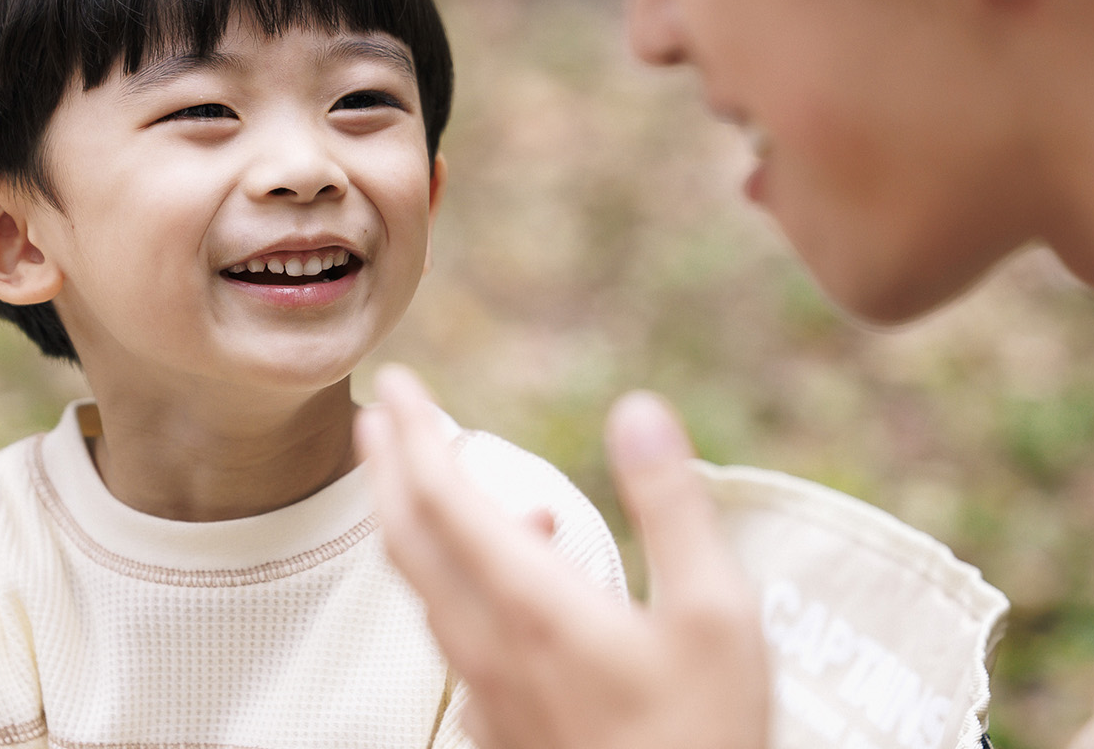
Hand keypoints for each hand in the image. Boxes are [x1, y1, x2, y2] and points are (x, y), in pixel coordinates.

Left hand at [357, 364, 770, 748]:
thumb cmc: (706, 737)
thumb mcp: (716, 615)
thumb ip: (673, 505)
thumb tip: (638, 408)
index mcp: (533, 607)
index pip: (443, 497)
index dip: (415, 432)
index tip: (397, 380)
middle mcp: (489, 648)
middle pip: (409, 541)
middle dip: (388, 468)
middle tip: (377, 415)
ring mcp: (487, 697)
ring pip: (428, 592)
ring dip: (424, 523)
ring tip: (457, 479)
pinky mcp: (500, 731)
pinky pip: (456, 636)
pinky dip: (461, 580)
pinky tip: (512, 580)